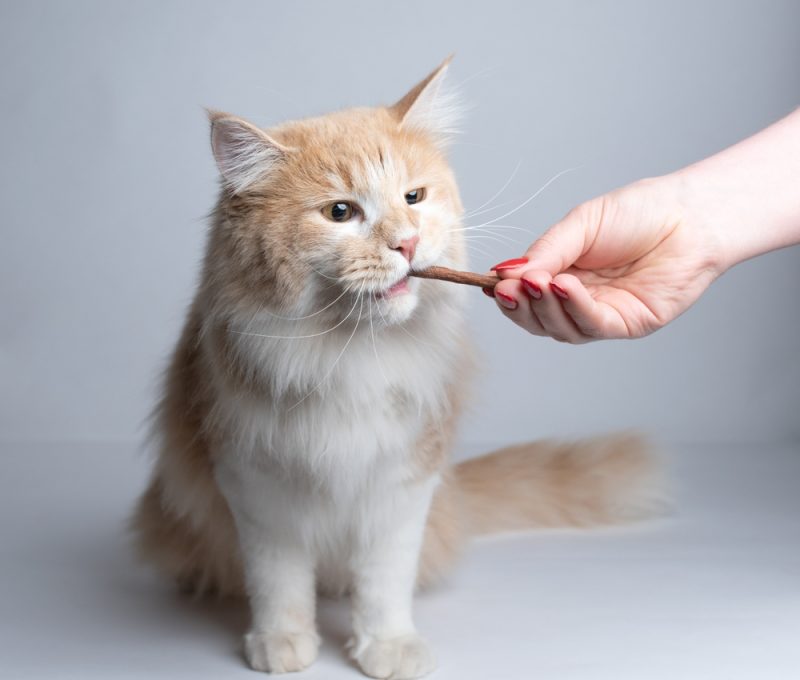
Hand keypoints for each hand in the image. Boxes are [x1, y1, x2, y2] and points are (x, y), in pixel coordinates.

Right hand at [488, 174, 725, 341]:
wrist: (690, 215)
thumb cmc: (640, 213)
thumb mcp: (581, 224)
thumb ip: (546, 250)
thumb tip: (505, 272)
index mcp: (563, 274)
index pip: (525, 295)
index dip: (506, 294)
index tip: (491, 284)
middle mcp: (578, 299)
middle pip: (536, 320)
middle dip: (518, 307)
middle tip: (508, 289)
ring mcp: (601, 315)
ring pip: (559, 328)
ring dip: (543, 308)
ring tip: (537, 283)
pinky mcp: (626, 324)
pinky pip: (591, 325)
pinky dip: (574, 308)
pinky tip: (565, 287)